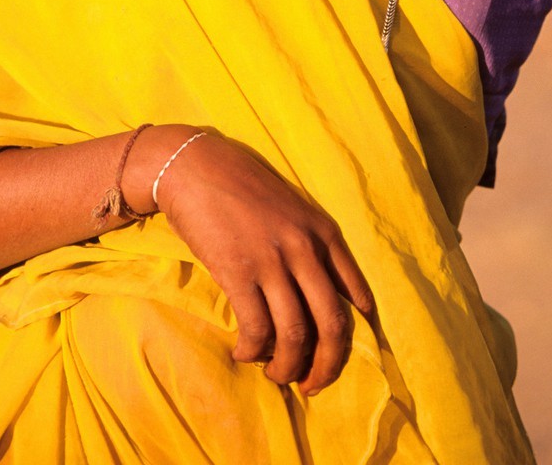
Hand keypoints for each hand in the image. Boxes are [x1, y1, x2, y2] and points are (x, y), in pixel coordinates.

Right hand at [129, 127, 374, 397]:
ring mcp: (273, 260)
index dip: (351, 337)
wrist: (197, 166)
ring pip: (295, 335)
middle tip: (311, 386)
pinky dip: (252, 350)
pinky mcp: (238, 271)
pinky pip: (256, 328)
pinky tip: (244, 352)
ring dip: (286, 366)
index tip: (337, 357)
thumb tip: (325, 296)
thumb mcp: (292, 210)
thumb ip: (312, 247)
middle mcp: (305, 248)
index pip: (353, 296)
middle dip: (327, 366)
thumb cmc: (244, 188)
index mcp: (324, 233)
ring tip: (275, 374)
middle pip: (332, 325)